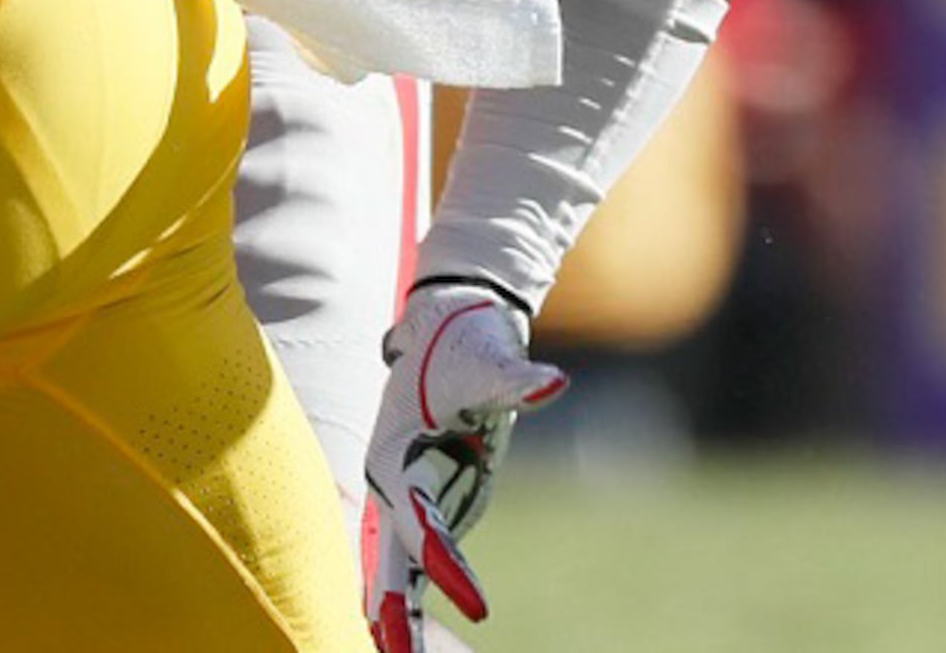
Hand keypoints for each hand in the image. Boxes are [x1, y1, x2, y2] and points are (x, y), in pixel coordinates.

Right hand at [365, 279, 564, 652]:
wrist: (451, 325)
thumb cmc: (466, 342)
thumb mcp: (490, 362)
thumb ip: (517, 380)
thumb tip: (553, 384)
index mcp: (395, 457)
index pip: (420, 524)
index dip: (448, 565)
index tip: (480, 608)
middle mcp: (396, 485)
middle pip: (393, 562)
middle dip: (395, 614)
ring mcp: (413, 498)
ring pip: (404, 570)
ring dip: (402, 618)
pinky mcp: (432, 504)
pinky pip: (425, 559)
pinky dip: (423, 596)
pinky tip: (414, 640)